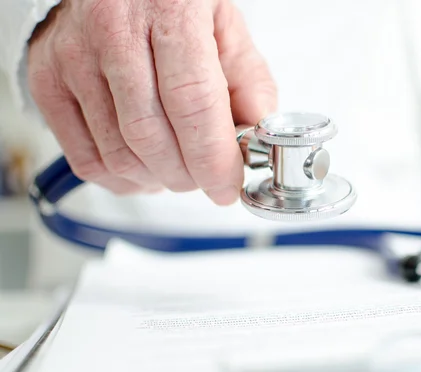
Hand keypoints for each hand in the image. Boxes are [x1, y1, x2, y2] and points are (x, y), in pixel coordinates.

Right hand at [27, 0, 276, 204]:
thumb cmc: (172, 4)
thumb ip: (249, 82)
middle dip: (186, 175)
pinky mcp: (46, 80)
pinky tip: (143, 170)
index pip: (192, 101)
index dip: (212, 157)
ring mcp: (73, 57)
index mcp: (171, 10)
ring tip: (177, 172)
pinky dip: (121, 180)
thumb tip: (255, 139)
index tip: (227, 186)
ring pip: (118, 154)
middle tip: (205, 179)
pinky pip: (85, 158)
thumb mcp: (225, 27)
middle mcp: (113, 30)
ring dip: (156, 180)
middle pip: (150, 135)